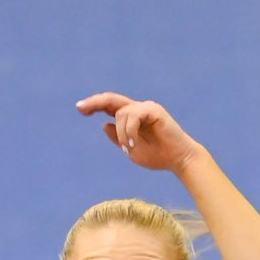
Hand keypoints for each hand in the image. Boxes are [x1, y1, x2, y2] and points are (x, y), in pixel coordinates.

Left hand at [75, 93, 201, 173]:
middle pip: (111, 99)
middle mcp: (137, 109)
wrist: (179, 160)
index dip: (94, 105)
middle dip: (95, 102)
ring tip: (130, 148)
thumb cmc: (158, 157)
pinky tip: (133, 144)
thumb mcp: (131, 150)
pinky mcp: (154, 110)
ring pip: (121, 114)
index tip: (80, 109)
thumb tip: (104, 124)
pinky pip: (133, 116)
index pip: (109, 107)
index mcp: (131, 118)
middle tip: (80, 108)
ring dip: (121, 134)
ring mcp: (146, 107)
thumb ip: (117, 138)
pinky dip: (129, 131)